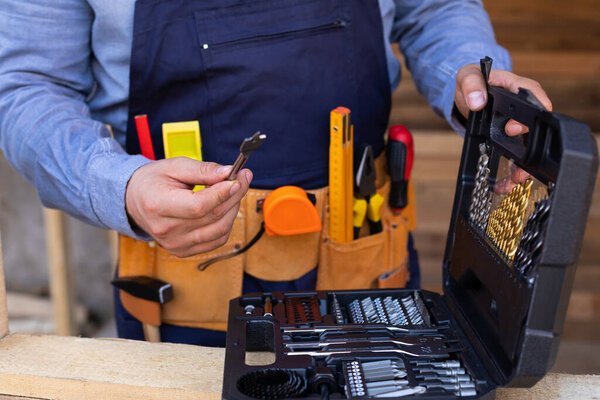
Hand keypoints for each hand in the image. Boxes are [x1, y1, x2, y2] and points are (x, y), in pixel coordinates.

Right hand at [125, 157, 251, 256]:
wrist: (134, 201)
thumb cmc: (153, 181)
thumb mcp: (174, 166)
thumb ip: (202, 170)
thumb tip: (228, 173)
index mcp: (158, 205)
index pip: (198, 206)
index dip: (222, 193)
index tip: (237, 179)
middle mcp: (166, 230)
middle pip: (212, 217)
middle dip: (234, 196)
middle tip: (242, 178)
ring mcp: (175, 244)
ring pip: (220, 231)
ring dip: (233, 210)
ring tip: (233, 192)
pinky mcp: (184, 251)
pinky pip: (216, 240)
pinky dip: (226, 223)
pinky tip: (223, 208)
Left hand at [454, 64, 552, 192]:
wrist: (468, 95)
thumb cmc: (472, 82)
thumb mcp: (467, 77)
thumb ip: (471, 84)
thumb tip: (477, 101)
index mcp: (517, 87)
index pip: (533, 95)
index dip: (530, 112)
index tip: (515, 127)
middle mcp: (523, 107)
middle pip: (535, 127)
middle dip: (531, 147)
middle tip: (518, 159)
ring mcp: (519, 124)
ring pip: (529, 146)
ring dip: (524, 165)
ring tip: (515, 179)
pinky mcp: (511, 138)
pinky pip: (517, 155)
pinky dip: (512, 170)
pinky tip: (505, 183)